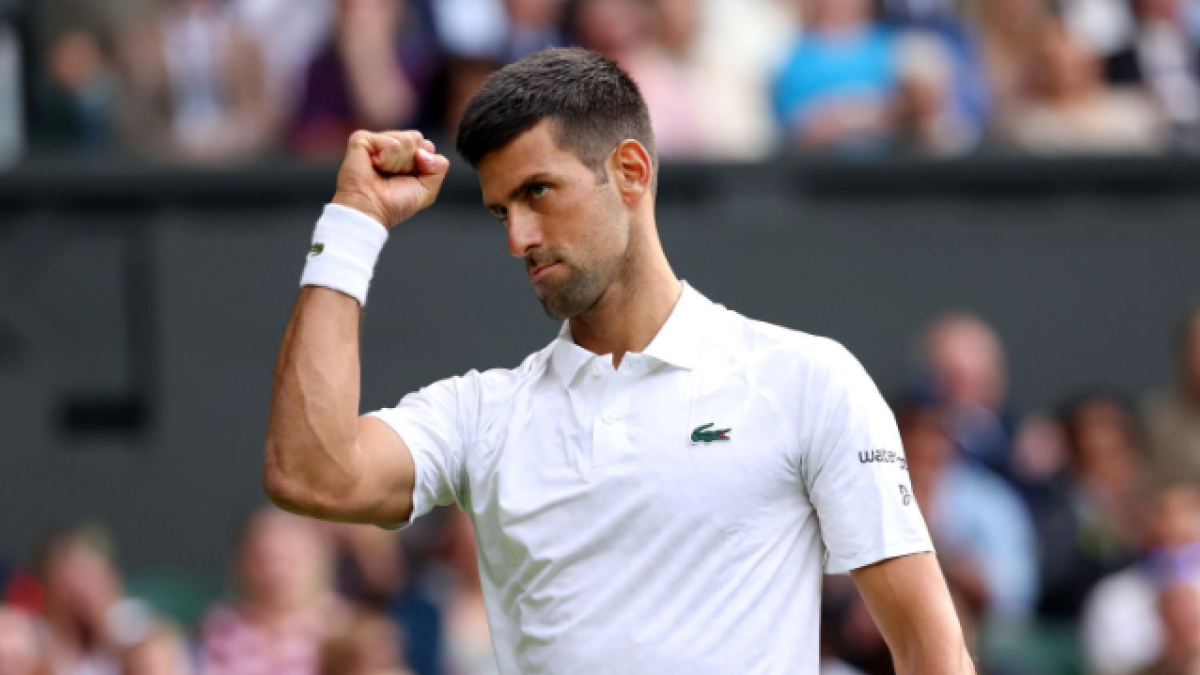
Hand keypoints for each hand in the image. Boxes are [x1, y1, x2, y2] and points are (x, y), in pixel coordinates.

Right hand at [333, 130, 450, 227]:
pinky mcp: (362, 139)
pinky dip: (387, 160)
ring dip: (398, 164)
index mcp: (405, 152)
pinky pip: (390, 143)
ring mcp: (376, 140)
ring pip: (406, 140)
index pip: (426, 145)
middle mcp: (391, 143)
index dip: (423, 165)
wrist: (372, 210)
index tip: (408, 179)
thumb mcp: (428, 189)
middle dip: (411, 163)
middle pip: (416, 138)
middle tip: (394, 176)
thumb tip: (423, 151)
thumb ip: (439, 167)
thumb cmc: (394, 203)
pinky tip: (374, 167)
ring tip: (383, 173)